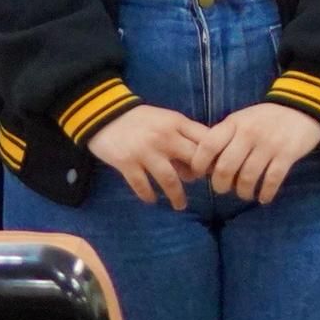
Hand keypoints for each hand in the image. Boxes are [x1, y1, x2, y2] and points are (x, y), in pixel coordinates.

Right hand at [87, 105, 207, 209]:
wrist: (103, 114)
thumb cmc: (140, 119)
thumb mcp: (166, 119)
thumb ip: (184, 135)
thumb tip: (202, 160)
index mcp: (177, 123)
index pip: (205, 140)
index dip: (214, 155)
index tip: (216, 168)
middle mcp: (164, 137)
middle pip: (192, 160)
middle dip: (199, 176)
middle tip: (199, 186)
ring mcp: (145, 151)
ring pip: (170, 179)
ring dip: (177, 195)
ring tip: (180, 206)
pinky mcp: (126, 163)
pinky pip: (142, 185)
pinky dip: (149, 195)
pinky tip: (152, 200)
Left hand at [196, 102, 319, 206]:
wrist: (301, 107)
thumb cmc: (265, 118)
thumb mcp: (241, 119)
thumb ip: (225, 136)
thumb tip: (207, 164)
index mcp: (234, 123)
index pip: (208, 145)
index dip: (199, 164)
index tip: (200, 174)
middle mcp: (248, 133)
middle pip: (225, 167)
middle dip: (220, 185)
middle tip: (223, 189)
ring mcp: (269, 144)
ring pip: (247, 178)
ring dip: (243, 192)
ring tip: (245, 194)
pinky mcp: (287, 154)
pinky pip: (272, 180)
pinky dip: (265, 193)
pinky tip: (263, 197)